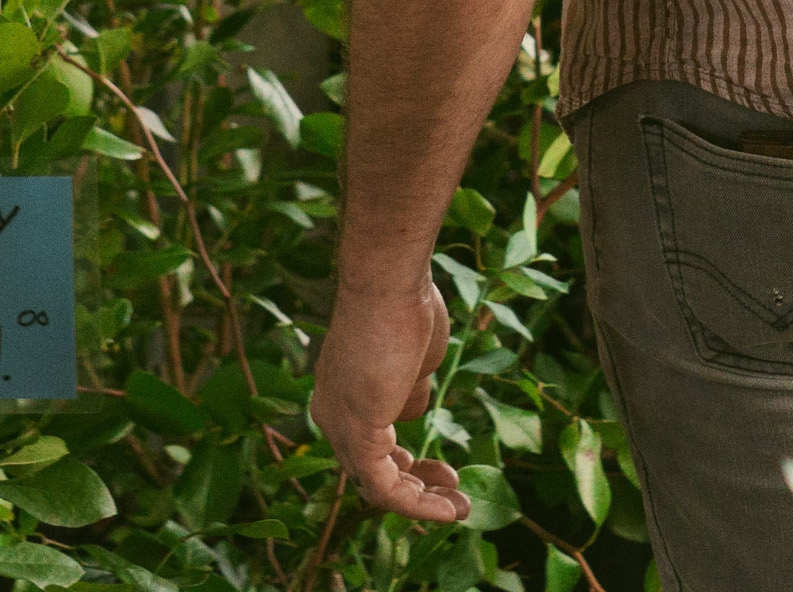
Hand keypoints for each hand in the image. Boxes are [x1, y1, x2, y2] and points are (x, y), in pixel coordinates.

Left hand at [310, 271, 467, 523]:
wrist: (389, 284)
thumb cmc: (403, 306)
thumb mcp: (412, 359)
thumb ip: (409, 388)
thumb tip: (412, 410)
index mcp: (343, 393)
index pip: (371, 447)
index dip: (408, 466)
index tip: (445, 472)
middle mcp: (332, 413)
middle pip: (372, 471)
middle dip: (418, 487)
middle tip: (455, 494)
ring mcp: (340, 425)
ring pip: (377, 485)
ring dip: (421, 502)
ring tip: (460, 508)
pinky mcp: (356, 434)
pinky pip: (383, 487)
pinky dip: (416, 504)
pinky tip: (448, 507)